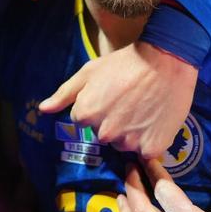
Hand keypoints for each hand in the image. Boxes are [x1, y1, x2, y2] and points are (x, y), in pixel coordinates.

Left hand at [40, 42, 195, 157]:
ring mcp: (129, 142)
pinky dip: (150, 140)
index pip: (85, 120)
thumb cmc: (126, 63)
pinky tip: (155, 121)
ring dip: (131, 133)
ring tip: (143, 110)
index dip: (99, 108)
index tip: (112, 96)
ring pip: (124, 144)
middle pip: (104, 135)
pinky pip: (145, 151)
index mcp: (86, 114)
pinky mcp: (151, 148)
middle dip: (113, 122)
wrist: (167, 60)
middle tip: (129, 103)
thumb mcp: (90, 71)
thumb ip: (65, 93)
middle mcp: (104, 133)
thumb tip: (43, 109)